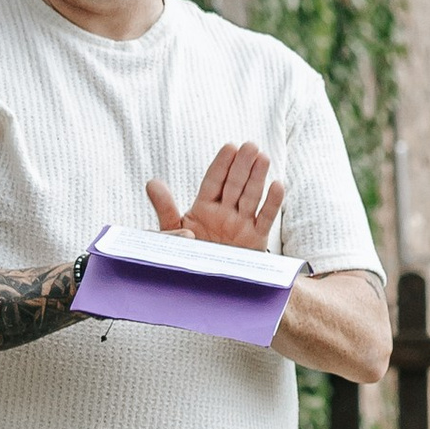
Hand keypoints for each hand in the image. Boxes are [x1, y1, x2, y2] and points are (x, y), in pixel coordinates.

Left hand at [146, 144, 284, 251]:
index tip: (229, 147)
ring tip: (263, 157)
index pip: (213, 182)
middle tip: (250, 145)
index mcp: (204, 208)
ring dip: (257, 177)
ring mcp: (241, 224)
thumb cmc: (190, 253)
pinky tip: (277, 185)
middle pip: (234, 185)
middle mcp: (225, 213)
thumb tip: (152, 183)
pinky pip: (265, 218)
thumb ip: (165, 208)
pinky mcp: (256, 238)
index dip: (221, 165)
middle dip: (242, 166)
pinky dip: (272, 203)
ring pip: (251, 197)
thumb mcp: (174, 230)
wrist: (206, 283)